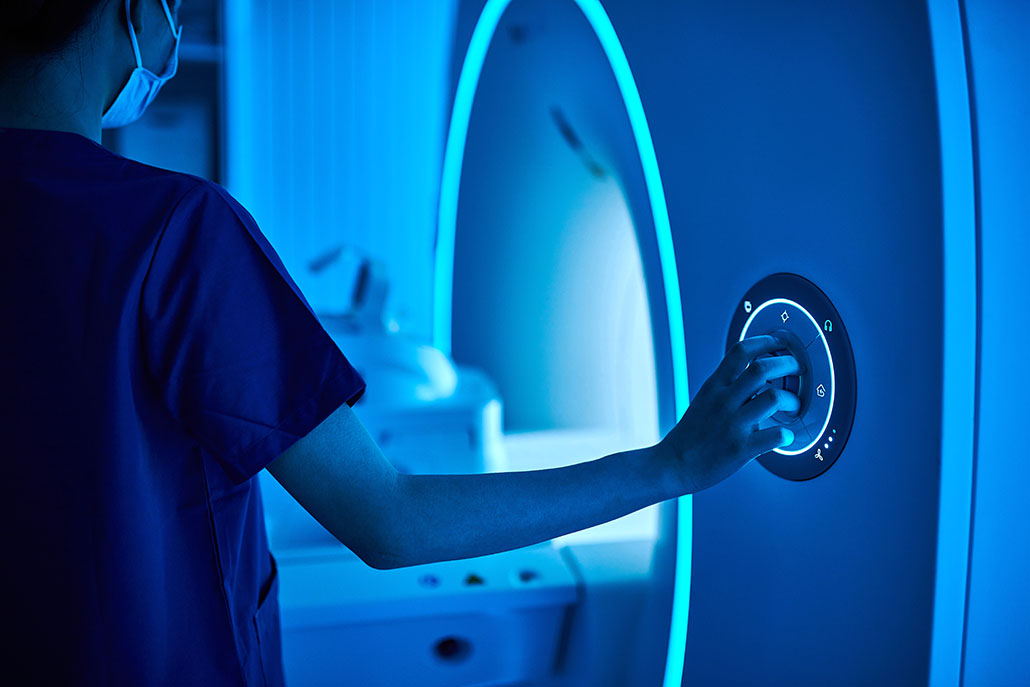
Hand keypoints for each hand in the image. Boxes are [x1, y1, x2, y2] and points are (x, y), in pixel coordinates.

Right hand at [657, 334, 801, 494]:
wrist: (673, 464)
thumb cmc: (690, 435)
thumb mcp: (704, 399)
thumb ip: (727, 386)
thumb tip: (754, 374)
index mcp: (714, 386)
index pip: (741, 351)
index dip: (766, 342)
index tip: (781, 343)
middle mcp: (724, 401)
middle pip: (762, 368)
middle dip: (788, 364)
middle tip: (796, 370)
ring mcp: (733, 424)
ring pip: (774, 397)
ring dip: (792, 399)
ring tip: (793, 405)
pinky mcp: (740, 449)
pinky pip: (774, 436)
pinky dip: (786, 435)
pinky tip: (784, 435)